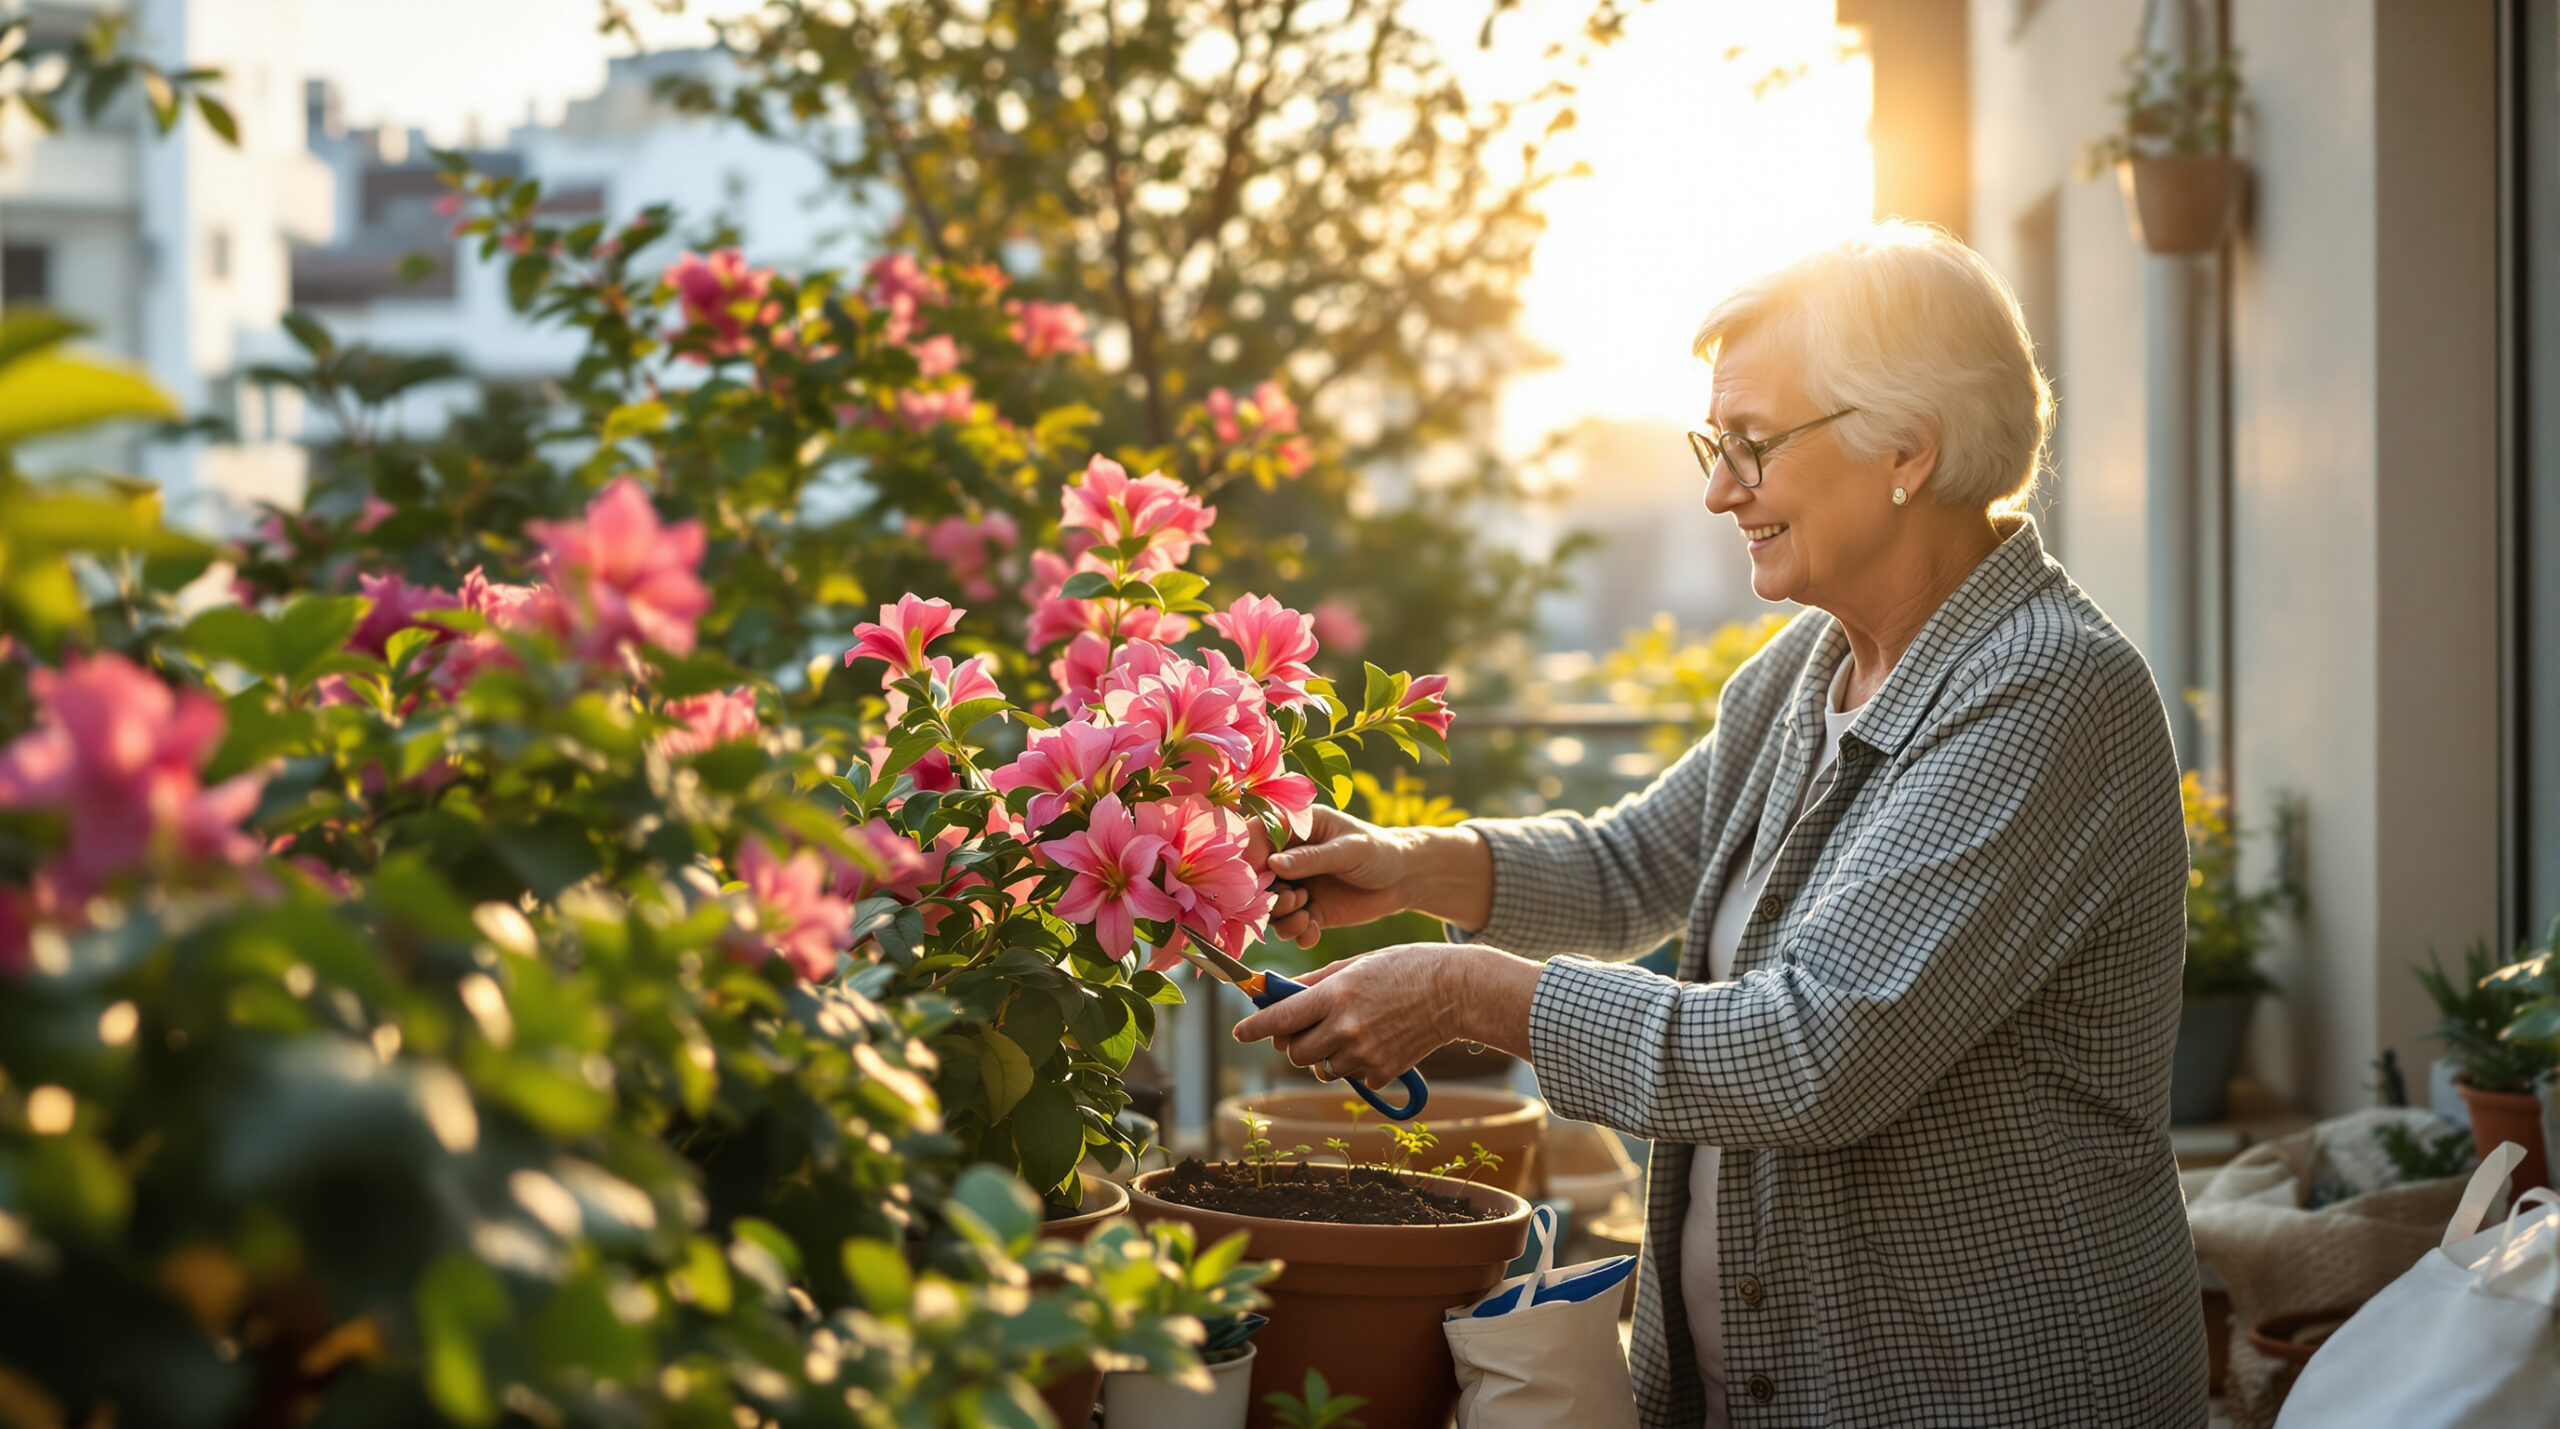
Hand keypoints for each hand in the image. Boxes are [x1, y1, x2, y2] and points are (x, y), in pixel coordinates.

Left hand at [1232, 942, 1524, 1089]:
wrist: (1456, 992)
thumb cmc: (1405, 968)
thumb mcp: (1356, 964)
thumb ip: (1315, 981)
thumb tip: (1278, 991)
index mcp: (1335, 995)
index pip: (1279, 1019)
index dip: (1254, 1029)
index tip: (1240, 1033)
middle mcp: (1345, 1028)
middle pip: (1295, 1053)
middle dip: (1294, 1044)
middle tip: (1308, 1029)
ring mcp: (1365, 1054)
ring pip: (1322, 1069)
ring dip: (1325, 1056)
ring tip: (1350, 1032)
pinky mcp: (1383, 1072)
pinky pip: (1353, 1077)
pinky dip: (1356, 1065)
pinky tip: (1375, 1042)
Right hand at [1265, 805, 1417, 948]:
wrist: (1404, 879)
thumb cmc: (1379, 850)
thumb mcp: (1348, 849)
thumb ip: (1311, 857)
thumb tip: (1272, 864)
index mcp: (1295, 827)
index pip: (1257, 836)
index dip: (1250, 857)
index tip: (1259, 878)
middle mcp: (1288, 857)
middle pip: (1255, 877)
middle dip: (1266, 895)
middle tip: (1292, 900)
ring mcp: (1296, 885)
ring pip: (1268, 906)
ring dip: (1280, 917)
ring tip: (1305, 915)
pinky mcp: (1307, 910)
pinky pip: (1289, 927)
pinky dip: (1297, 933)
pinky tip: (1313, 932)